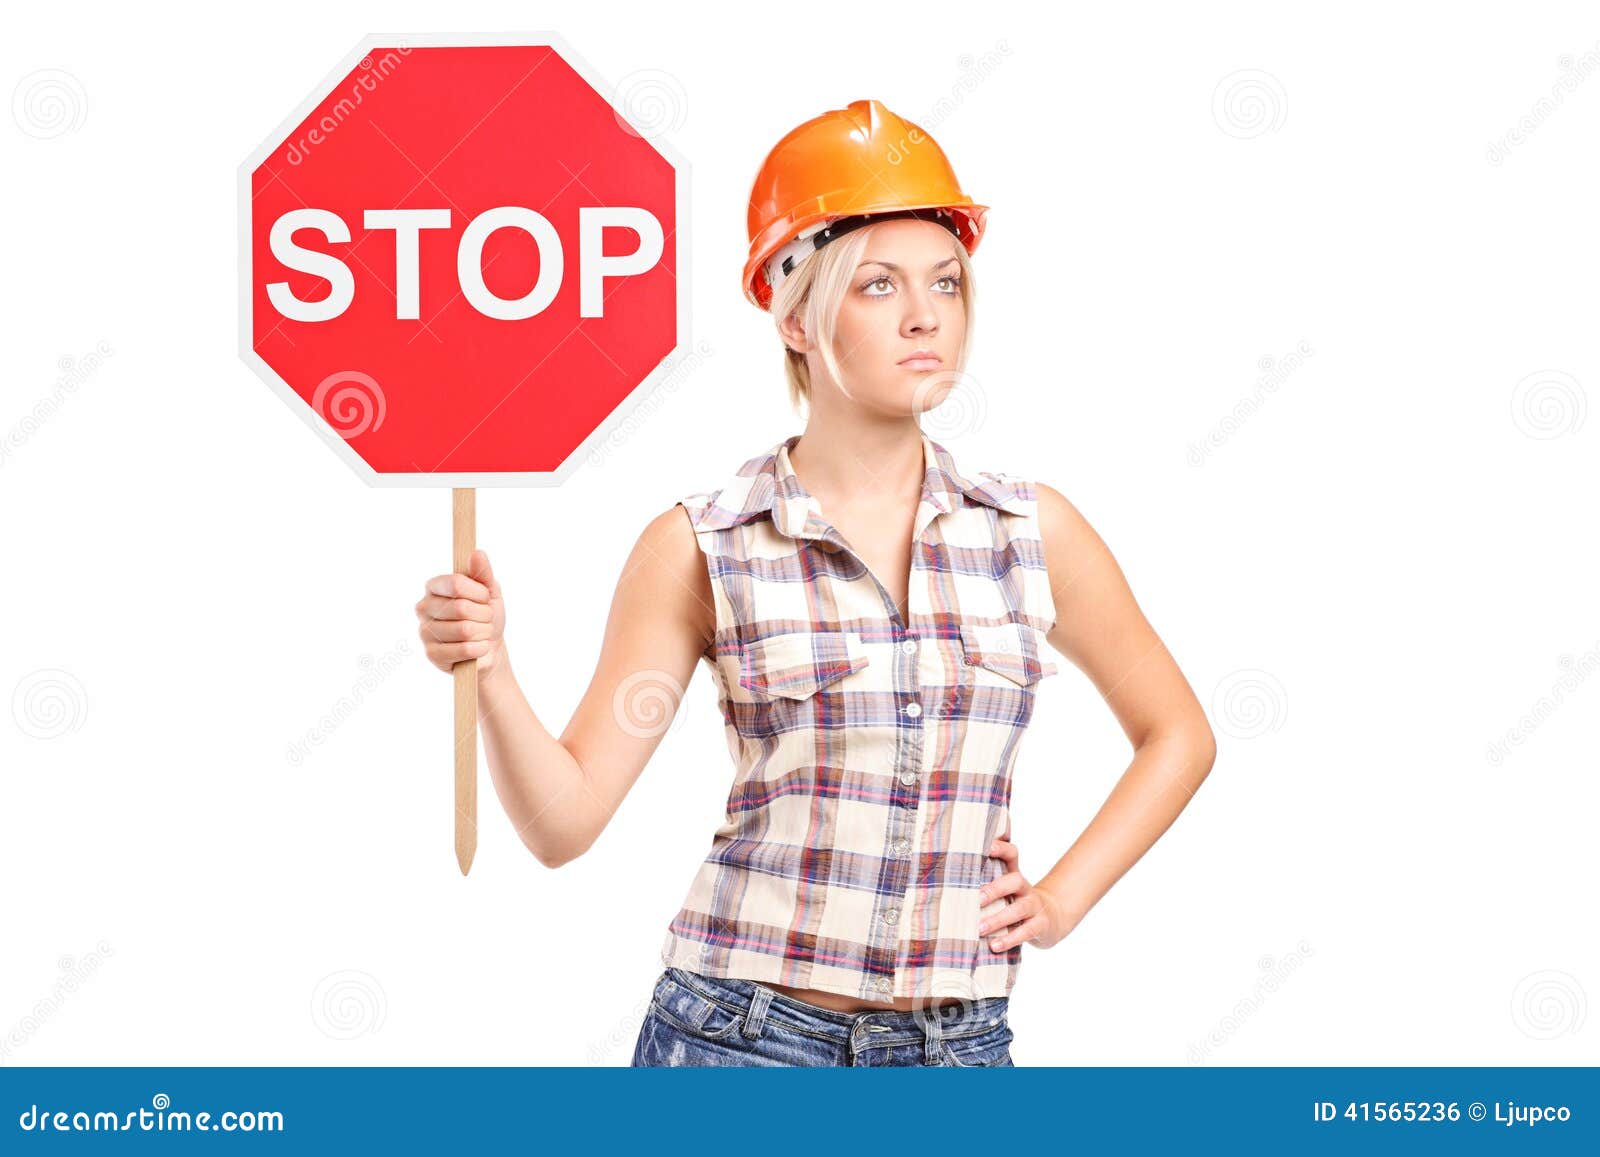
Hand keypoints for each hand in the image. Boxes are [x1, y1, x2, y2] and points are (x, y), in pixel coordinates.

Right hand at [415, 548, 505, 679]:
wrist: (489, 648)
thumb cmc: (486, 616)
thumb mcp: (490, 591)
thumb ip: (483, 572)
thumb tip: (477, 553)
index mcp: (434, 587)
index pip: (455, 583)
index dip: (478, 592)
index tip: (485, 597)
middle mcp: (424, 607)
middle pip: (461, 607)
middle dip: (484, 615)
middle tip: (485, 618)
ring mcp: (425, 632)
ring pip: (465, 629)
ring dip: (483, 632)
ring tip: (481, 633)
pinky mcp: (432, 654)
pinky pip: (464, 649)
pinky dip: (480, 648)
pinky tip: (479, 647)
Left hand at [975, 824, 1070, 951]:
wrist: (1052, 919)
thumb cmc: (1017, 903)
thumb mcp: (1006, 891)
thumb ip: (985, 886)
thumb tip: (949, 887)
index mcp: (1014, 875)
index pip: (1011, 854)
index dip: (1001, 848)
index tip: (986, 847)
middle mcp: (1025, 888)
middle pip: (1014, 881)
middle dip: (994, 890)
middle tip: (976, 900)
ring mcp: (1035, 906)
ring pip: (1018, 909)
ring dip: (997, 919)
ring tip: (979, 928)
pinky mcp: (1041, 925)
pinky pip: (1026, 931)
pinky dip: (1009, 939)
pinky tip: (994, 946)